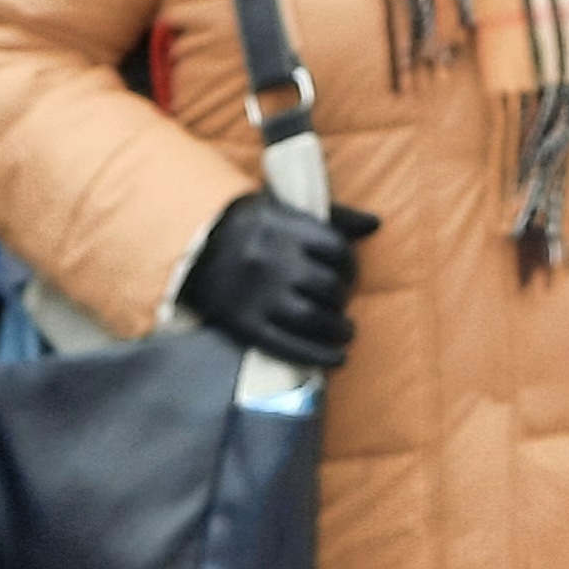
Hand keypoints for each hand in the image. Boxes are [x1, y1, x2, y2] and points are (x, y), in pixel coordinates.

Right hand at [176, 193, 377, 367]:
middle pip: (328, 286)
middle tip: (342, 302)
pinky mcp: (246, 325)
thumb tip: (375, 224)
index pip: (337, 249)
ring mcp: (258, 296)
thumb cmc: (250, 227)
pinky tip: (337, 359)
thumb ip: (332, 215)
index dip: (350, 265)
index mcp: (283, 229)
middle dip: (343, 296)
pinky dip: (319, 356)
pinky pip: (289, 346)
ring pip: (313, 319)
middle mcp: (272, 262)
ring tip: (345, 332)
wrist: (193, 250)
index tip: (348, 273)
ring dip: (339, 330)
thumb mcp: (284, 209)